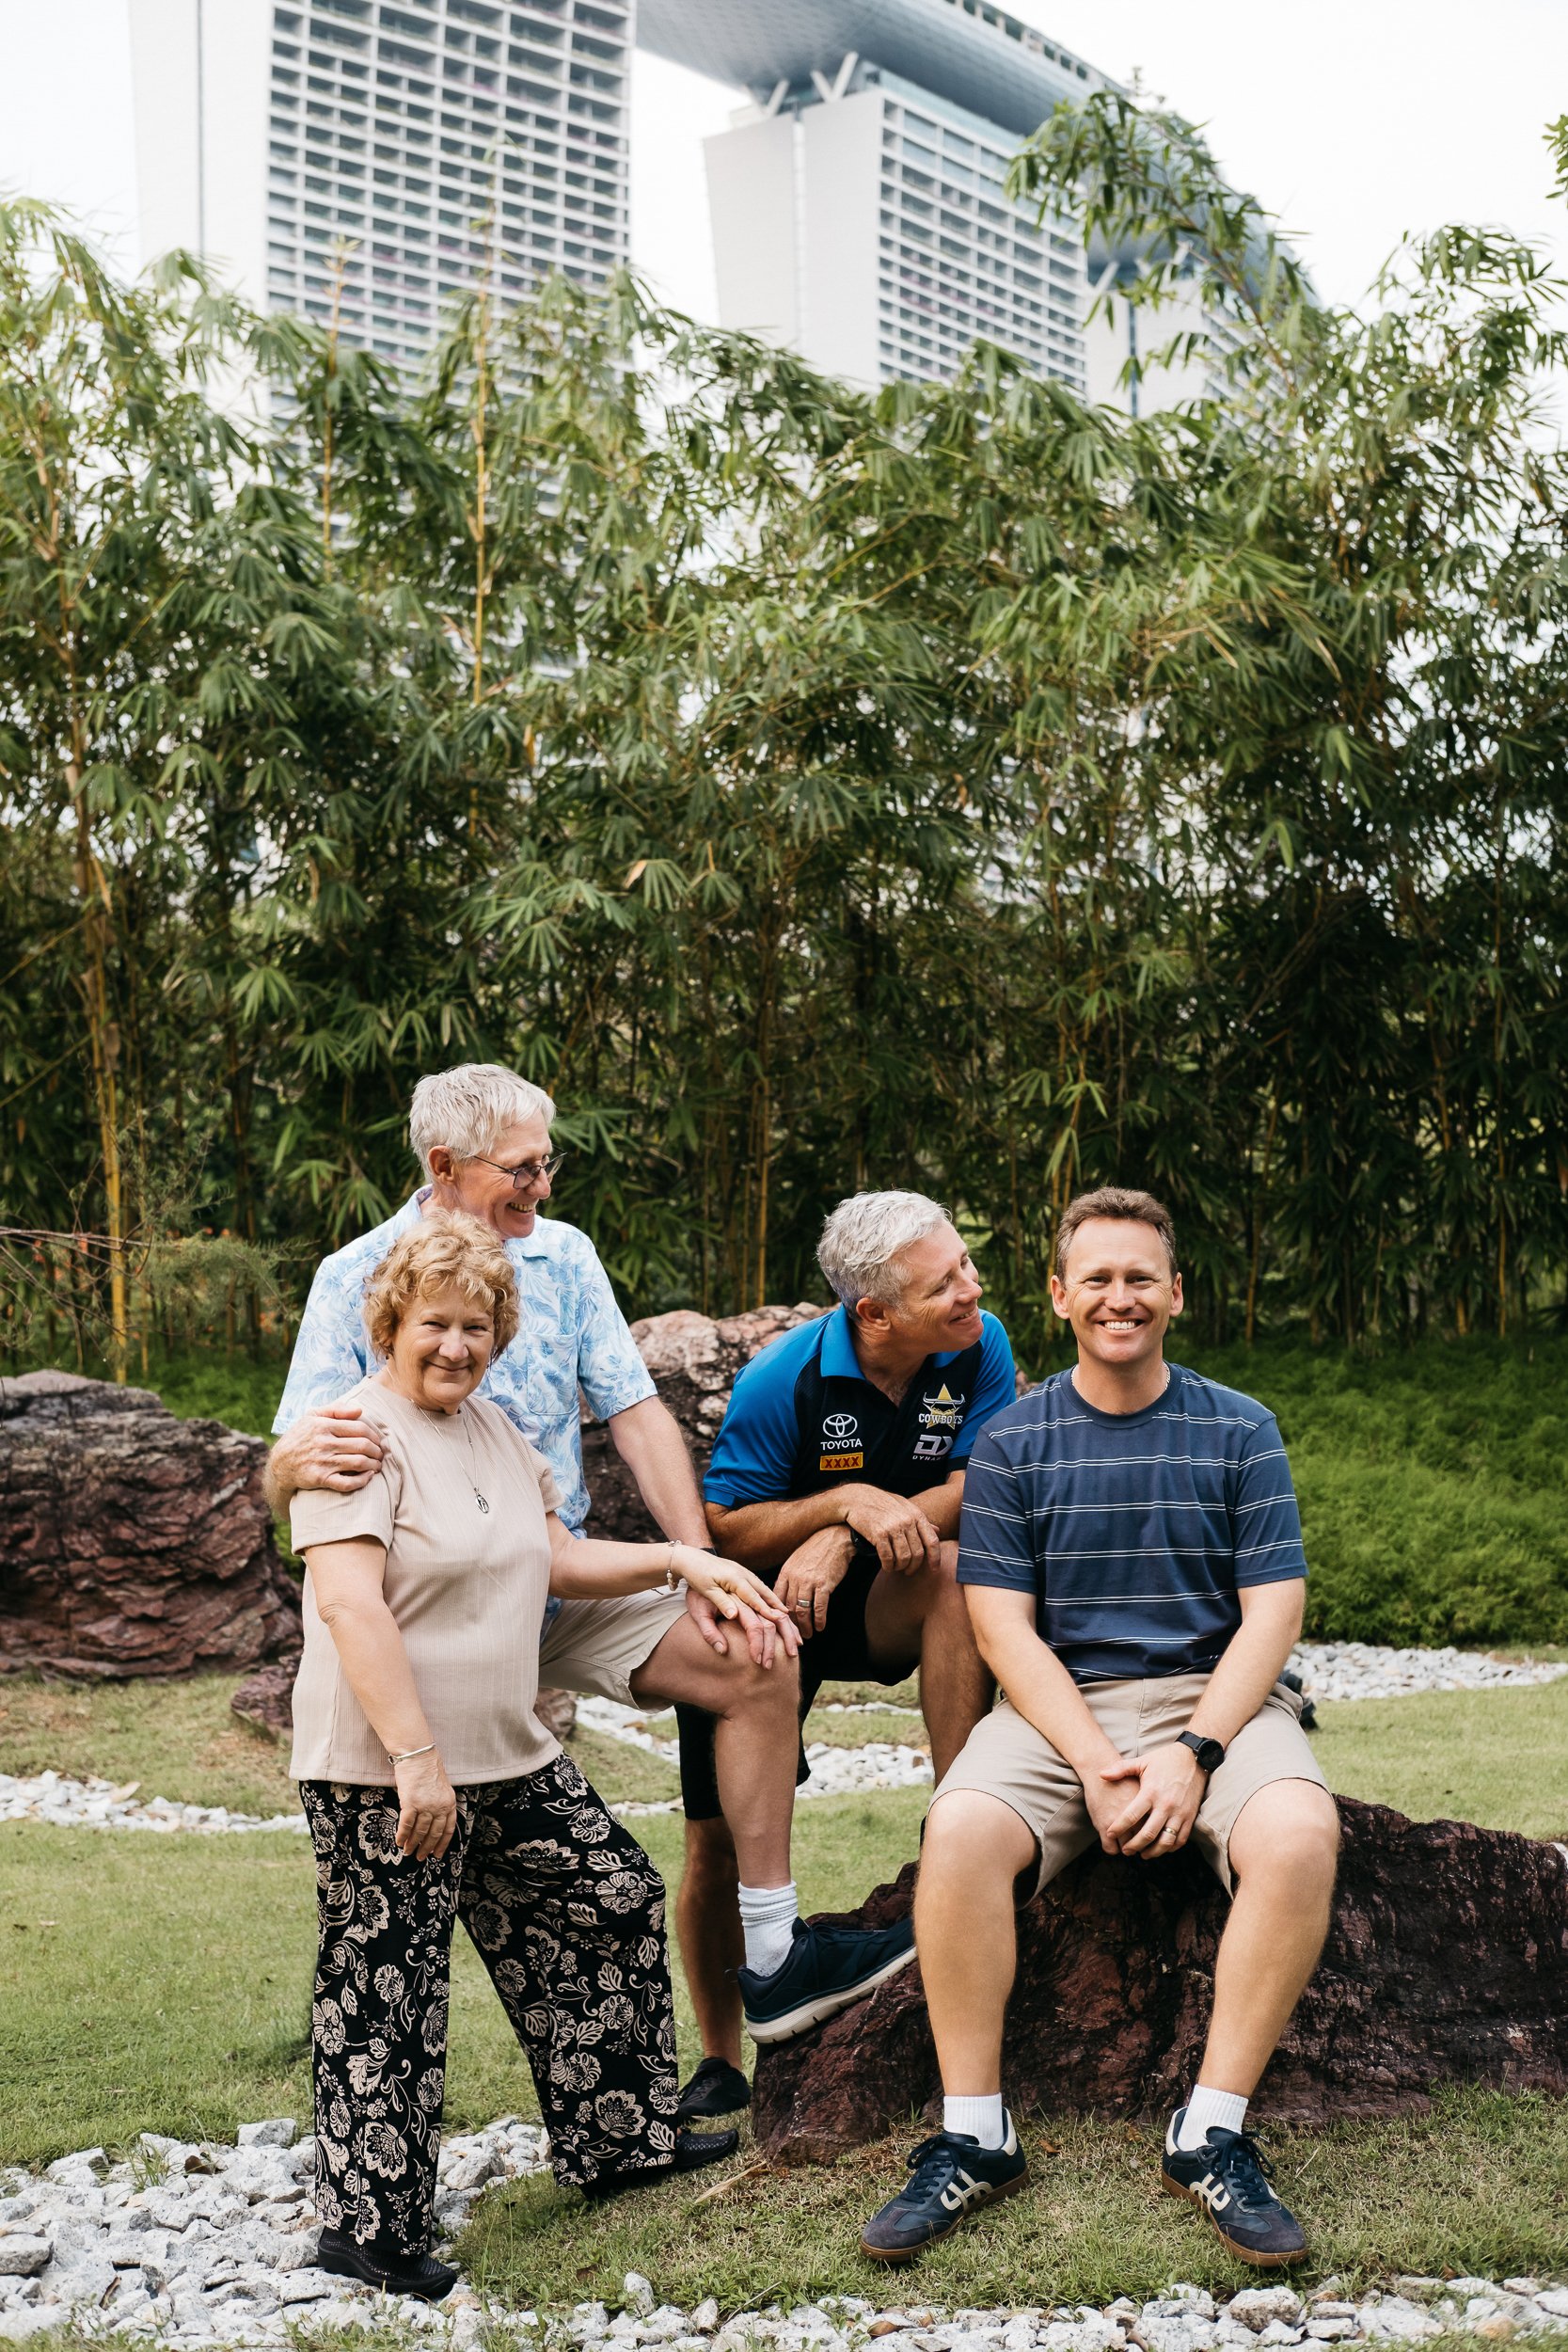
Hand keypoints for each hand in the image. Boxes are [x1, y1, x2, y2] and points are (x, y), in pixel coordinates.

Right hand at [272, 1404, 383, 1499]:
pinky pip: (347, 1483)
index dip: (375, 1435)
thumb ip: (336, 1409)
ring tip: (378, 1465)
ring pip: (359, 1463)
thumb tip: (360, 1410)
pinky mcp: (320, 1479)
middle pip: (363, 1446)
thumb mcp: (312, 1416)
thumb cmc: (301, 1436)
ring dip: (374, 1465)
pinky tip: (369, 1477)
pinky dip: (362, 1481)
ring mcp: (322, 1462)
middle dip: (378, 1451)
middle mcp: (324, 1443)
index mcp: (324, 1426)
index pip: (360, 1429)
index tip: (379, 1441)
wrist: (280, 1463)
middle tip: (381, 1454)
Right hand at [393, 1749, 457, 1861]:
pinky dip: (402, 1835)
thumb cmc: (427, 1768)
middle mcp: (439, 1807)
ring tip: (408, 1851)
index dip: (442, 1844)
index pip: (448, 1829)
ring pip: (420, 1832)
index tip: (437, 1854)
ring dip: (413, 1844)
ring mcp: (425, 1806)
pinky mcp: (410, 1803)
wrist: (418, 1754)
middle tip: (420, 1857)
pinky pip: (406, 1825)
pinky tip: (399, 1842)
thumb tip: (433, 1820)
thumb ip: (440, 1803)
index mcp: (449, 1802)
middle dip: (427, 1847)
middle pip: (434, 1833)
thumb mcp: (442, 1787)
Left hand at [677, 1549, 800, 1667]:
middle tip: (788, 1617)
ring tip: (785, 1614)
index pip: (754, 1597)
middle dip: (777, 1606)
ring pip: (764, 1588)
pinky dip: (768, 1595)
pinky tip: (772, 1602)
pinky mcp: (741, 1572)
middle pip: (764, 1592)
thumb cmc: (696, 1575)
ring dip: (775, 1601)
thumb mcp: (706, 1590)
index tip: (778, 1619)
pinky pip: (759, 1585)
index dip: (766, 1609)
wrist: (691, 1556)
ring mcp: (743, 1572)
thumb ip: (721, 1602)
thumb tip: (734, 1616)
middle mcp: (743, 1574)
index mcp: (735, 1578)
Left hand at [774, 1525, 855, 1635]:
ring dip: (805, 1625)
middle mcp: (795, 1578)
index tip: (780, 1623)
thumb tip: (783, 1595)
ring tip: (807, 1634)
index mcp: (786, 1572)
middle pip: (788, 1607)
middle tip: (794, 1634)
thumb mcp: (796, 1560)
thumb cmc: (816, 1550)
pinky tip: (820, 1627)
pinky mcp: (824, 1585)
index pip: (776, 1597)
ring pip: (802, 1610)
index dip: (777, 1613)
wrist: (835, 1539)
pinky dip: (819, 1620)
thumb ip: (789, 1577)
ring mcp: (809, 1582)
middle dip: (791, 1624)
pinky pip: (819, 1608)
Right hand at [841, 1486, 941, 1574]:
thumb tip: (938, 1530)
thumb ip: (919, 1519)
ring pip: (904, 1558)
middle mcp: (907, 1521)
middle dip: (913, 1567)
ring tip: (894, 1568)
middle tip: (907, 1571)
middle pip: (918, 1553)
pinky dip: (888, 1566)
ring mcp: (893, 1527)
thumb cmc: (881, 1502)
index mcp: (916, 1515)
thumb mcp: (903, 1506)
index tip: (934, 1569)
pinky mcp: (879, 1534)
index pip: (932, 1541)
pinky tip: (886, 1566)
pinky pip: (887, 1557)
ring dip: (899, 1567)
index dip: (935, 1558)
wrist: (857, 1497)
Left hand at [1099, 1742, 1204, 1858]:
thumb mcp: (1142, 1761)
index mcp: (1151, 1792)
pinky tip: (1160, 1848)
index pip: (1132, 1815)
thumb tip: (1102, 1774)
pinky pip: (1180, 1839)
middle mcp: (1166, 1805)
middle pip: (1148, 1834)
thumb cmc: (1164, 1760)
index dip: (1119, 1827)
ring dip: (1153, 1852)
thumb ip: (1121, 1768)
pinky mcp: (1190, 1817)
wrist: (1194, 1758)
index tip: (1110, 1834)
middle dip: (1134, 1846)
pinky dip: (1170, 1848)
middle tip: (1125, 1851)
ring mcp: (1179, 1813)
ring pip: (1165, 1841)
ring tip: (1143, 1854)